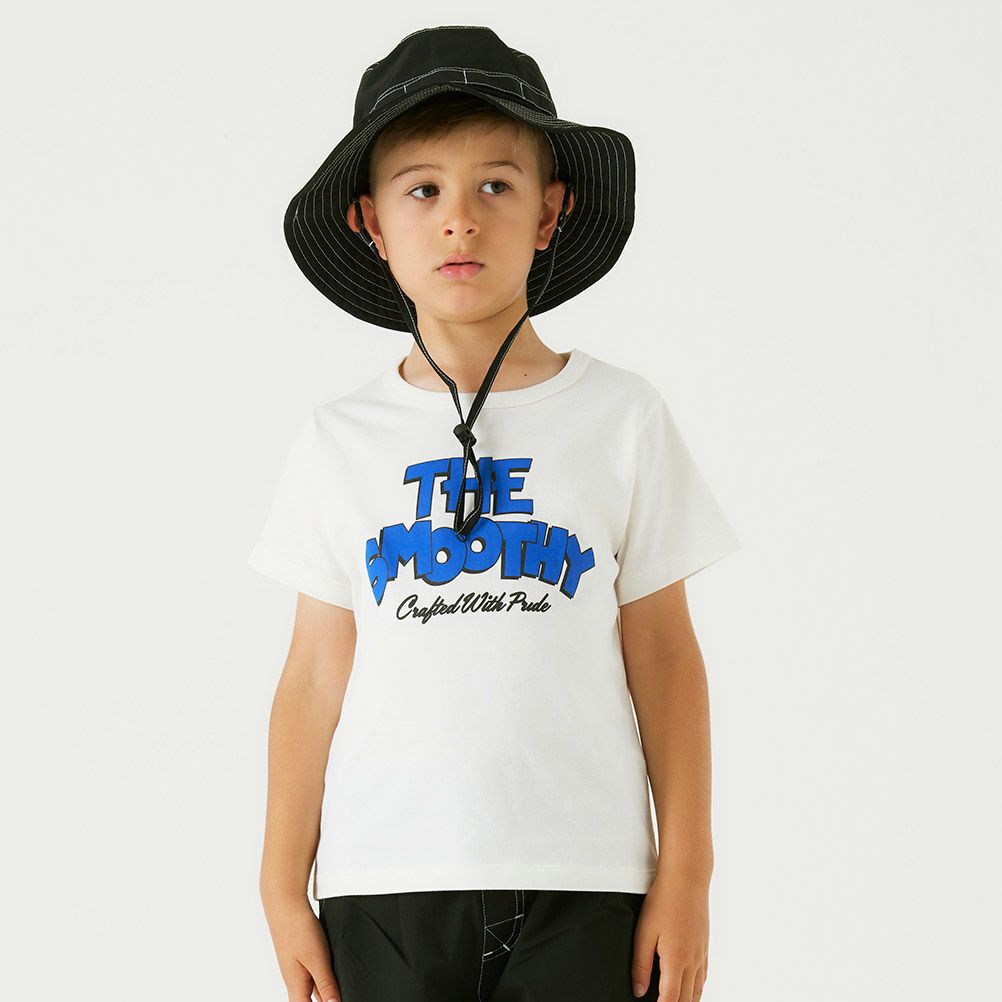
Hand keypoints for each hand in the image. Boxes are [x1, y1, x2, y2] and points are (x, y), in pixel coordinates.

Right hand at [262, 893, 340, 1001]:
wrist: (286, 905)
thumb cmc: (297, 930)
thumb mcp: (317, 959)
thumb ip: (326, 984)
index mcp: (296, 986)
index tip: (335, 1001)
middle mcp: (295, 981)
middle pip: (310, 1001)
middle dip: (326, 1000)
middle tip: (339, 994)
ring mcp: (297, 969)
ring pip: (313, 989)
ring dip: (326, 991)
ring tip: (340, 988)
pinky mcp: (301, 958)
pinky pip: (314, 975)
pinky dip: (325, 977)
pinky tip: (335, 973)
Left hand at [630, 875, 708, 1001]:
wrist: (687, 878)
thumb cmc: (663, 901)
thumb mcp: (644, 932)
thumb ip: (640, 964)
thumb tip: (638, 991)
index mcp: (676, 960)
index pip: (671, 999)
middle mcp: (693, 961)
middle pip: (687, 999)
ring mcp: (701, 953)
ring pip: (698, 990)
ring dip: (687, 1001)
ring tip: (674, 1001)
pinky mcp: (704, 945)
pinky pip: (704, 976)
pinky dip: (697, 988)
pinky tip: (690, 988)